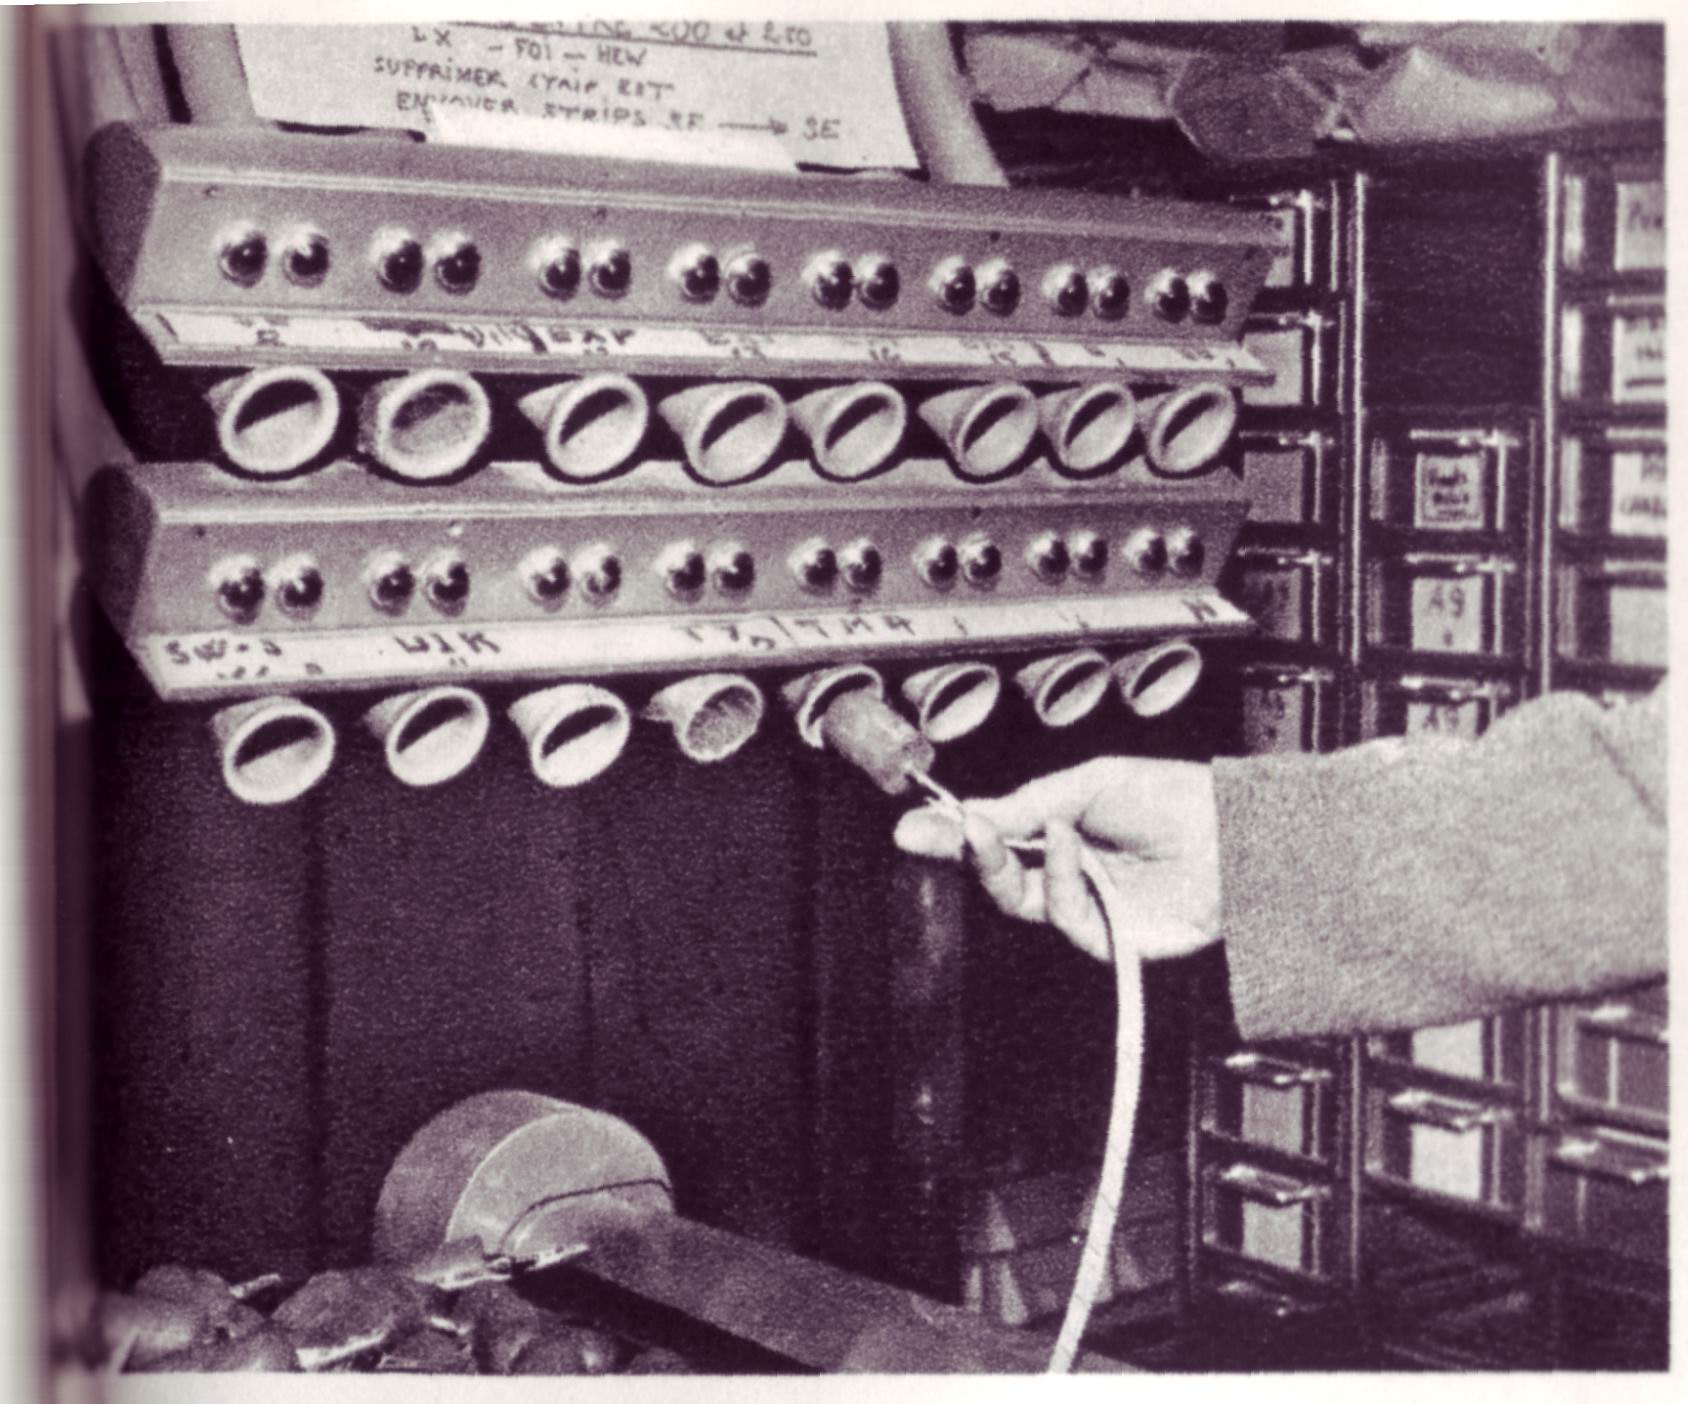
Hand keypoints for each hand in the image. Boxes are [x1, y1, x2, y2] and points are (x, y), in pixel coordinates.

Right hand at [893, 757, 1221, 962]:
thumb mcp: (1088, 784)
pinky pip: (1063, 916)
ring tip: (1051, 827)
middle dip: (966, 853)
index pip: (994, 838)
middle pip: (995, 876)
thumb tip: (968, 816)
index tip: (911, 827)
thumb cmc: (1172, 799)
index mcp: (1059, 831)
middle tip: (943, 833)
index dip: (953, 835)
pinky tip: (1076, 847)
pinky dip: (1063, 879)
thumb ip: (1026, 804)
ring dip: (1017, 863)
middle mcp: (1067, 872)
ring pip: (1020, 901)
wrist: (1232, 833)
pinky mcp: (1106, 938)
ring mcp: (1086, 907)